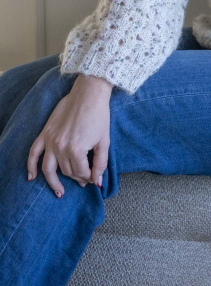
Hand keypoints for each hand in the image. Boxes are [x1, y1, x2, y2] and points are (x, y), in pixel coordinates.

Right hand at [27, 73, 112, 196]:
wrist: (89, 93)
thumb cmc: (99, 115)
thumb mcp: (104, 141)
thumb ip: (100, 163)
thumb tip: (97, 181)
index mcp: (77, 150)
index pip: (81, 172)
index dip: (89, 177)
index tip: (93, 178)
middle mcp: (61, 147)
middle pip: (67, 171)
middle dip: (77, 177)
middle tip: (84, 180)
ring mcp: (51, 140)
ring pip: (50, 168)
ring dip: (54, 182)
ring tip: (59, 192)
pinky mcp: (45, 133)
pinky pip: (34, 153)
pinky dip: (31, 166)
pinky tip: (31, 177)